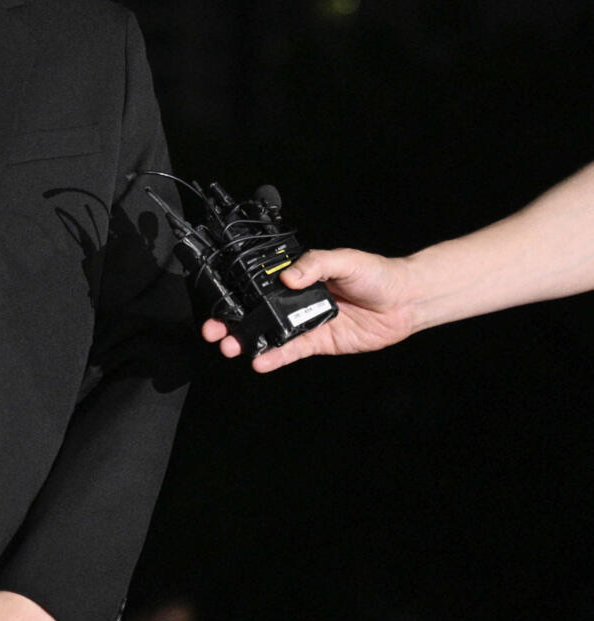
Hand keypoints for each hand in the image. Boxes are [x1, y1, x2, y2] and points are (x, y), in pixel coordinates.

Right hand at [202, 247, 416, 370]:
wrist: (405, 300)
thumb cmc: (376, 274)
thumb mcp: (344, 259)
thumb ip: (314, 264)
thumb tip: (290, 278)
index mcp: (297, 277)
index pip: (259, 285)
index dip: (236, 294)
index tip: (218, 302)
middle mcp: (296, 300)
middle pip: (256, 312)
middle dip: (231, 323)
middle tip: (214, 330)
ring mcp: (305, 322)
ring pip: (269, 334)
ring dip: (247, 342)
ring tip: (230, 347)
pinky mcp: (318, 342)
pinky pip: (291, 351)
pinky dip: (275, 357)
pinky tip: (260, 361)